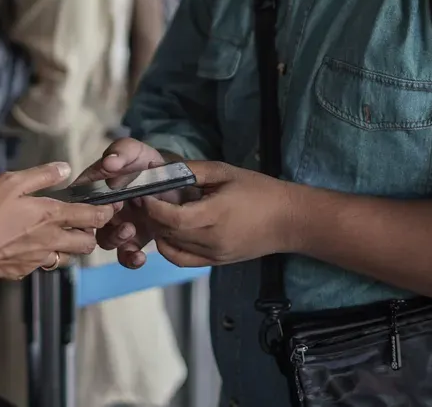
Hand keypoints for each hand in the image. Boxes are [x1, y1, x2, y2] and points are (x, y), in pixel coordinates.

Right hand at [0, 162, 117, 279]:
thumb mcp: (11, 182)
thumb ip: (42, 175)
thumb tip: (65, 169)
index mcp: (51, 216)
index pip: (92, 217)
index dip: (105, 213)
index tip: (109, 208)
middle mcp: (51, 240)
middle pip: (87, 244)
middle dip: (91, 234)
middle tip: (83, 223)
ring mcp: (38, 259)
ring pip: (68, 257)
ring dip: (70, 247)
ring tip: (60, 235)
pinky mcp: (23, 271)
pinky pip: (43, 265)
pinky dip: (45, 256)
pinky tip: (32, 247)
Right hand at [74, 137, 180, 269]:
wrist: (172, 177)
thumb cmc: (144, 161)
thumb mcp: (133, 150)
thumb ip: (121, 152)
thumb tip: (109, 162)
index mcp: (94, 187)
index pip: (78, 197)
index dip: (84, 202)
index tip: (101, 199)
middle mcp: (102, 209)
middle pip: (88, 224)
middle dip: (99, 222)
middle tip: (116, 210)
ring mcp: (118, 226)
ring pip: (106, 242)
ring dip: (115, 240)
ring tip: (130, 230)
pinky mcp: (135, 240)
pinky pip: (127, 256)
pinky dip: (131, 260)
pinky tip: (140, 256)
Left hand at [141, 161, 296, 267]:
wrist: (288, 220)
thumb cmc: (258, 190)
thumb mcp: (225, 172)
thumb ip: (191, 170)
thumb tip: (159, 169)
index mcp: (216, 214)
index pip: (173, 218)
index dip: (153, 207)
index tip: (143, 193)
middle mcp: (213, 239)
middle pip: (168, 233)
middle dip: (151, 216)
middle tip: (144, 199)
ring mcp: (214, 254)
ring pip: (172, 246)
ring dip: (159, 230)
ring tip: (157, 212)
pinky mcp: (216, 262)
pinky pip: (182, 260)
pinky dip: (169, 248)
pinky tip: (167, 232)